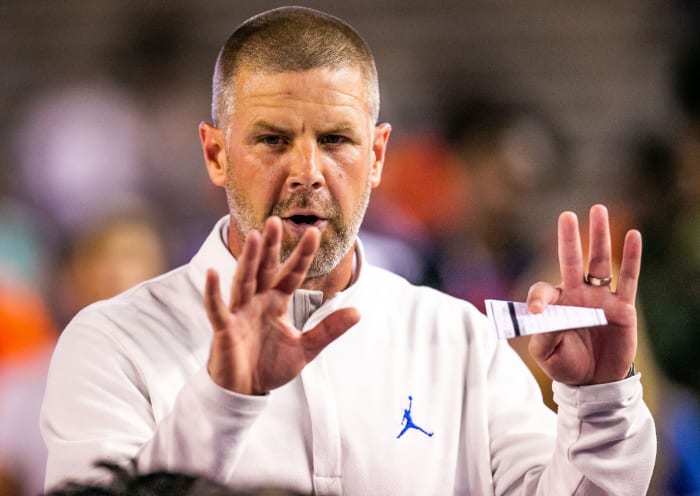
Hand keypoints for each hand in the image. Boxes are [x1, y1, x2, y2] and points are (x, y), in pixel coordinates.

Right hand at [204, 216, 359, 394]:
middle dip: (270, 246)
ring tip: (252, 236)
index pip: (291, 274)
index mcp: (276, 303)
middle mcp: (257, 302)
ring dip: (247, 260)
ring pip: (244, 281)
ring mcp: (239, 313)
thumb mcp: (306, 349)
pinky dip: (214, 293)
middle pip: (264, 269)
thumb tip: (358, 312)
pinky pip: (217, 309)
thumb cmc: (270, 366)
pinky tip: (213, 273)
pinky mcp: (224, 329)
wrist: (245, 392)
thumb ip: (329, 330)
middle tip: (274, 220)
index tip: (315, 232)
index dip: (302, 255)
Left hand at [526, 205, 640, 384]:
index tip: (533, 310)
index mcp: (554, 306)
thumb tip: (540, 317)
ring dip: (599, 237)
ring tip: (598, 210)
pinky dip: (630, 258)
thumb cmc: (566, 365)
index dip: (537, 298)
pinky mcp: (622, 307)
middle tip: (566, 215)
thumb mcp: (547, 355)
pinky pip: (627, 279)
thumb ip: (542, 336)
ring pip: (599, 262)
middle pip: (571, 261)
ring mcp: (600, 298)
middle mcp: (576, 295)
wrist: (595, 382)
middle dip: (568, 238)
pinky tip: (633, 236)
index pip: (543, 291)